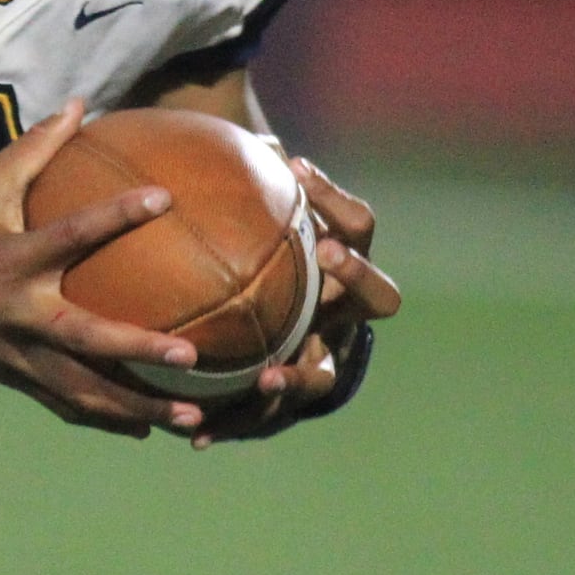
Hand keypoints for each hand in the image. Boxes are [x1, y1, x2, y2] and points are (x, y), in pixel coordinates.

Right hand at [0, 98, 206, 438]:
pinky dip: (107, 418)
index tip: (164, 198)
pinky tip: (148, 427)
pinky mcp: (15, 376)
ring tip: (192, 416)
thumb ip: (35, 148)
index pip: (71, 233)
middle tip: (190, 355)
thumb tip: (80, 105)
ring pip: (83, 389)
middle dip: (138, 349)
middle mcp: (19, 312)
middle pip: (84, 338)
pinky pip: (67, 404)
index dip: (117, 213)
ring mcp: (18, 353)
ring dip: (136, 406)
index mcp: (11, 260)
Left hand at [188, 154, 401, 446]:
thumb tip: (233, 139)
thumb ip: (241, 181)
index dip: (337, 200)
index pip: (358, 224)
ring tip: (267, 377)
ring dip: (300, 374)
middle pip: (378, 297)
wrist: (257, 318)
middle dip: (358, 276)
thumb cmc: (247, 248)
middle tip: (329, 254)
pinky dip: (235, 422)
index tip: (299, 168)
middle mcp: (343, 309)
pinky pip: (266, 414)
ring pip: (326, 372)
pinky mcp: (287, 397)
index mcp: (337, 259)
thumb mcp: (244, 215)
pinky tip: (196, 434)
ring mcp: (322, 353)